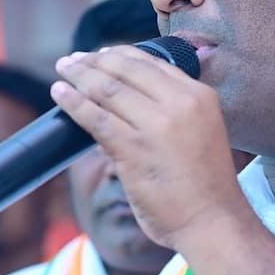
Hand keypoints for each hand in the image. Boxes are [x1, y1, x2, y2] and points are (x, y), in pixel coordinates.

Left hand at [51, 45, 247, 250]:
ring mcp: (156, 125)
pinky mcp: (133, 149)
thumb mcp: (204, 129)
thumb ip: (177, 110)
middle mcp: (181, 103)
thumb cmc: (207, 183)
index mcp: (200, 95)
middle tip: (75, 60)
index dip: (120, 54)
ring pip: (107, 89)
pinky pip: (95, 117)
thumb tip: (133, 100)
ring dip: (79, 75)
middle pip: (127, 69)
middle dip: (94, 61)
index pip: (153, 62)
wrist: (214, 221)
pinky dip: (73, 102)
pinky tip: (60, 93)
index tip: (101, 54)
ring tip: (64, 70)